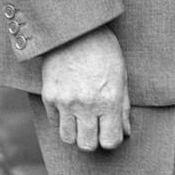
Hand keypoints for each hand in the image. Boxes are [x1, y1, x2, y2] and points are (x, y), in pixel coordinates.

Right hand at [40, 26, 130, 151]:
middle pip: (88, 145)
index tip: (110, 131)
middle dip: (93, 139)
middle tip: (95, 126)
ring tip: (81, 118)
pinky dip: (61, 118)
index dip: (112, 139)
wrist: (75, 29)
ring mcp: (65, 102)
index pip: (110, 141)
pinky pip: (54, 122)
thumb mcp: (121, 75)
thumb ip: (123, 107)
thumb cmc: (104, 50)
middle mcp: (87, 104)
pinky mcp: (49, 96)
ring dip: (76, 132)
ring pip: (68, 139)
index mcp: (109, 99)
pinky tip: (68, 104)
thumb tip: (126, 131)